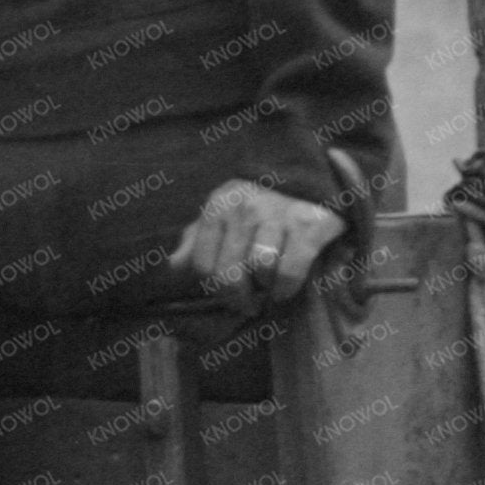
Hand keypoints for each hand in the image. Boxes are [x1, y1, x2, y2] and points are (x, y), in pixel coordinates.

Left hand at [168, 178, 344, 309]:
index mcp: (218, 206)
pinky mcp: (307, 226)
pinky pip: (289, 270)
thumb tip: (174, 265)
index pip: (202, 264)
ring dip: (265, 288)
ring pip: (260, 269)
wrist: (310, 180)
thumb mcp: (223, 213)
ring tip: (269, 288)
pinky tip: (285, 288)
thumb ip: (198, 239)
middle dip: (238, 297)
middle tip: (249, 304)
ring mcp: (276, 215)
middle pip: (229, 272)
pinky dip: (286, 288)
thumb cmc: (260, 205)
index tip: (229, 296)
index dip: (214, 289)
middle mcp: (243, 208)